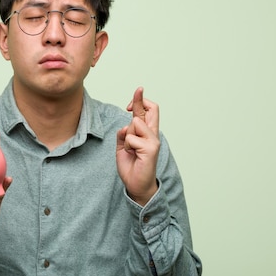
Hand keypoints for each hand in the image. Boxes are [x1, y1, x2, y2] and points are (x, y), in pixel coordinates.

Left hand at [116, 87, 159, 205]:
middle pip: (151, 109)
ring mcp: (153, 140)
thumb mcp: (122, 146)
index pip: (147, 111)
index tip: (138, 91)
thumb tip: (125, 126)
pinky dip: (126, 146)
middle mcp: (153, 134)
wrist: (136, 185)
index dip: (141, 100)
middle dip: (139, 100)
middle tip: (132, 98)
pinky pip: (131, 138)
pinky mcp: (151, 148)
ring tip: (130, 150)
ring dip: (126, 136)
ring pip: (134, 124)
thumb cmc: (131, 166)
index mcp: (146, 133)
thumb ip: (123, 135)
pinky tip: (133, 155)